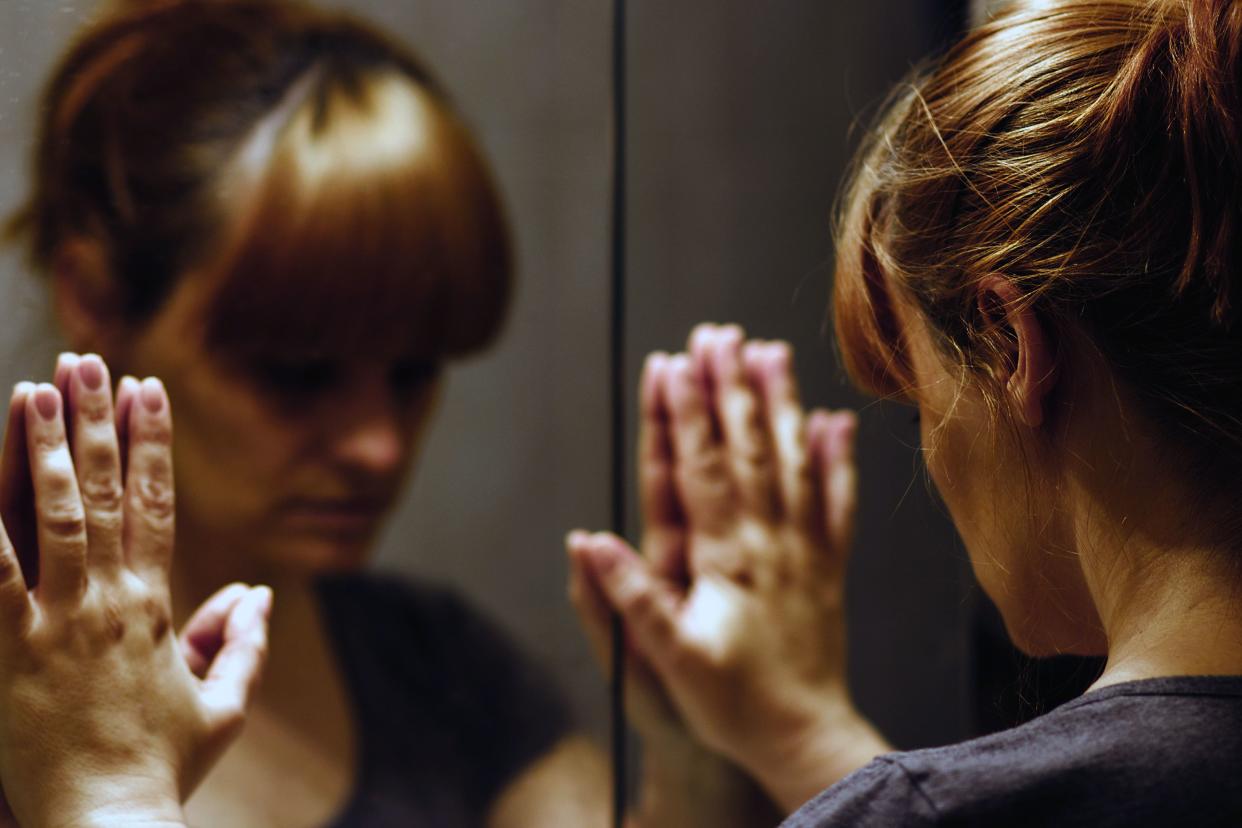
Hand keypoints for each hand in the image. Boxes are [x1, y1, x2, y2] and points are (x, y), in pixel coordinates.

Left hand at [0, 355, 270, 827]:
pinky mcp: (10, 653)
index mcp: (156, 608)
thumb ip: (244, 645)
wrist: (110, 826)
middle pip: (105, 494)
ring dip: (46, 448)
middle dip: (96, 421)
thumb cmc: (162, 772)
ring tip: (36, 388)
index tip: (148, 390)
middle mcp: (110, 601)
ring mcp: (58, 624)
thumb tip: (259, 592)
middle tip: (87, 360)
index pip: (157, 505)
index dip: (152, 444)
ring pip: (54, 518)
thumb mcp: (220, 710)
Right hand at [568, 324, 888, 813]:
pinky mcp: (828, 564)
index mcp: (725, 559)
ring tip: (770, 351)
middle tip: (717, 333)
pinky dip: (837, 458)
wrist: (804, 736)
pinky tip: (836, 419)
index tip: (673, 363)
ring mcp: (803, 549)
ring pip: (793, 461)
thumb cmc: (730, 703)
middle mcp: (768, 541)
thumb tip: (587, 541)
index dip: (684, 414)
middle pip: (747, 449)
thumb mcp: (667, 659)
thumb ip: (629, 598)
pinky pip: (837, 502)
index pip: (699, 469)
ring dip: (781, 404)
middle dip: (729, 387)